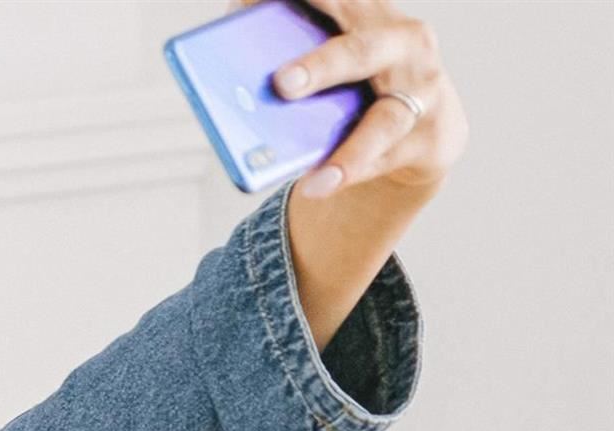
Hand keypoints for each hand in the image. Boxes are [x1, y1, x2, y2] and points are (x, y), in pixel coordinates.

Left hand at [241, 0, 468, 197]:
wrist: (424, 125)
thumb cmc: (359, 80)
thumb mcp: (330, 51)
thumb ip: (289, 44)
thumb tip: (229, 60)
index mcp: (366, 11)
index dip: (300, 2)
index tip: (254, 7)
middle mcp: (401, 42)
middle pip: (360, 51)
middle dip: (321, 66)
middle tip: (281, 84)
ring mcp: (422, 91)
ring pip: (385, 121)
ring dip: (348, 149)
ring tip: (306, 170)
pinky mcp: (429, 138)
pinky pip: (385, 160)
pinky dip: (349, 174)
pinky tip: (317, 186)